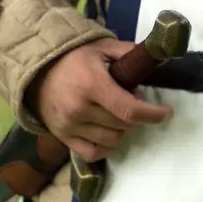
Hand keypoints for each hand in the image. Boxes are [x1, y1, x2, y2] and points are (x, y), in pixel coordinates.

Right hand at [31, 38, 171, 162]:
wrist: (36, 69)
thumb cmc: (74, 57)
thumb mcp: (103, 48)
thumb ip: (131, 53)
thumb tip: (164, 53)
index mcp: (92, 84)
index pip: (129, 110)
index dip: (152, 115)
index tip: (166, 113)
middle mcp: (79, 108)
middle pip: (123, 125)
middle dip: (134, 115)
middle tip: (128, 99)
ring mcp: (69, 125)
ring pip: (112, 140)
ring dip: (122, 129)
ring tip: (115, 112)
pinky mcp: (62, 137)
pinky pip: (93, 153)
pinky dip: (105, 146)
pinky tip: (107, 132)